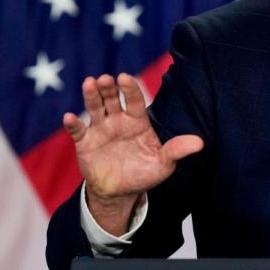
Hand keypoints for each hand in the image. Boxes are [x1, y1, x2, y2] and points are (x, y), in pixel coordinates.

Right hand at [63, 73, 203, 234]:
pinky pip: (78, 131)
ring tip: (89, 83)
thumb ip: (177, 150)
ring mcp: (101, 129)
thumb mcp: (164, 163)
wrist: (122, 191)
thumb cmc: (145, 172)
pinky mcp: (86, 143)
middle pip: (112, 99)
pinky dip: (73, 124)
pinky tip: (69, 117)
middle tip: (105, 78)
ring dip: (91, 96)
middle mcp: (118, 120)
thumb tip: (200, 143)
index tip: (125, 78)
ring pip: (95, 108)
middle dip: (108, 88)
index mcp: (137, 121)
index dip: (130, 89)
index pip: (134, 100)